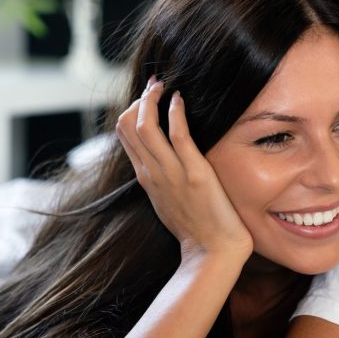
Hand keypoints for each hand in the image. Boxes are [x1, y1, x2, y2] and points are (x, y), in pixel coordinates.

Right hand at [115, 79, 253, 261]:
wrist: (213, 253)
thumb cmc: (198, 229)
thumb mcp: (170, 201)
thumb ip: (163, 179)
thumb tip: (163, 160)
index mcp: (146, 178)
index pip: (125, 134)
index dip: (132, 109)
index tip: (147, 97)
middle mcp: (152, 173)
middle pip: (128, 125)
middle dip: (139, 99)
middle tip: (155, 84)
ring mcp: (171, 173)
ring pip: (146, 126)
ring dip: (152, 99)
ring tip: (163, 85)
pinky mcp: (195, 173)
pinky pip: (178, 135)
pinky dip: (175, 112)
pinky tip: (180, 99)